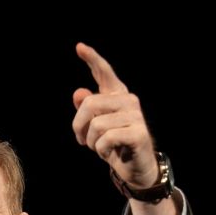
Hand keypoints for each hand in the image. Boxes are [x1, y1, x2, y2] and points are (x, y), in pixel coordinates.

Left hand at [71, 42, 158, 190]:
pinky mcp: (137, 133)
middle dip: (78, 125)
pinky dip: (101, 151)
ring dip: (92, 142)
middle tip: (82, 140)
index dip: (92, 59)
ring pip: (96, 125)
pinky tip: (109, 153)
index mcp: (117, 96)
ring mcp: (135, 115)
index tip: (79, 47)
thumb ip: (87, 110)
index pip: (104, 73)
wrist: (135, 167)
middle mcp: (128, 100)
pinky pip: (106, 139)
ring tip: (100, 147)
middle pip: (89, 104)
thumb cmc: (114, 145)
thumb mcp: (96, 127)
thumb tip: (78, 93)